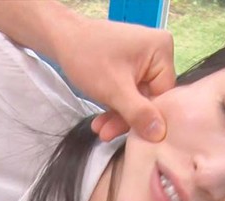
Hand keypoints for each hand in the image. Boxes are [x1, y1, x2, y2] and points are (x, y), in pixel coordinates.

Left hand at [54, 18, 175, 141]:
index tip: (134, 138)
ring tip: (100, 129)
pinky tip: (101, 121)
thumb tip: (159, 135)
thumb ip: (138, 113)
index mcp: (162, 50)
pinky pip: (128, 93)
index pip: (164, 94)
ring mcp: (144, 60)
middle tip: (107, 134)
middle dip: (127, 119)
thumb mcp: (114, 89)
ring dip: (118, 116)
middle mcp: (158, 53)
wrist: (61, 39)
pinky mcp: (130, 68)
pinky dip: (115, 107)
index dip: (149, 118)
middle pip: (149, 98)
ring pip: (137, 99)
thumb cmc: (87, 57)